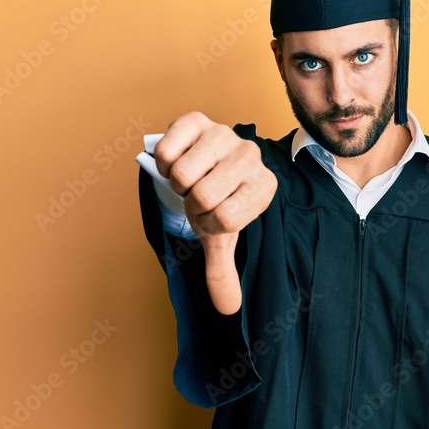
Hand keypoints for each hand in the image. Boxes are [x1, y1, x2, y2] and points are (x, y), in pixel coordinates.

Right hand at [153, 112, 276, 313]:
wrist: (203, 162)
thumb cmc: (217, 199)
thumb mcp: (221, 235)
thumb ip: (222, 270)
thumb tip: (228, 309)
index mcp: (265, 186)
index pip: (225, 219)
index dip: (208, 223)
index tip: (213, 214)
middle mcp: (252, 155)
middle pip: (203, 196)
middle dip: (191, 204)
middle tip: (199, 195)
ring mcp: (225, 133)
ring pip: (183, 174)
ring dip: (177, 183)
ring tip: (190, 178)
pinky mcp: (197, 119)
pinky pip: (167, 150)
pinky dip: (163, 162)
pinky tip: (178, 159)